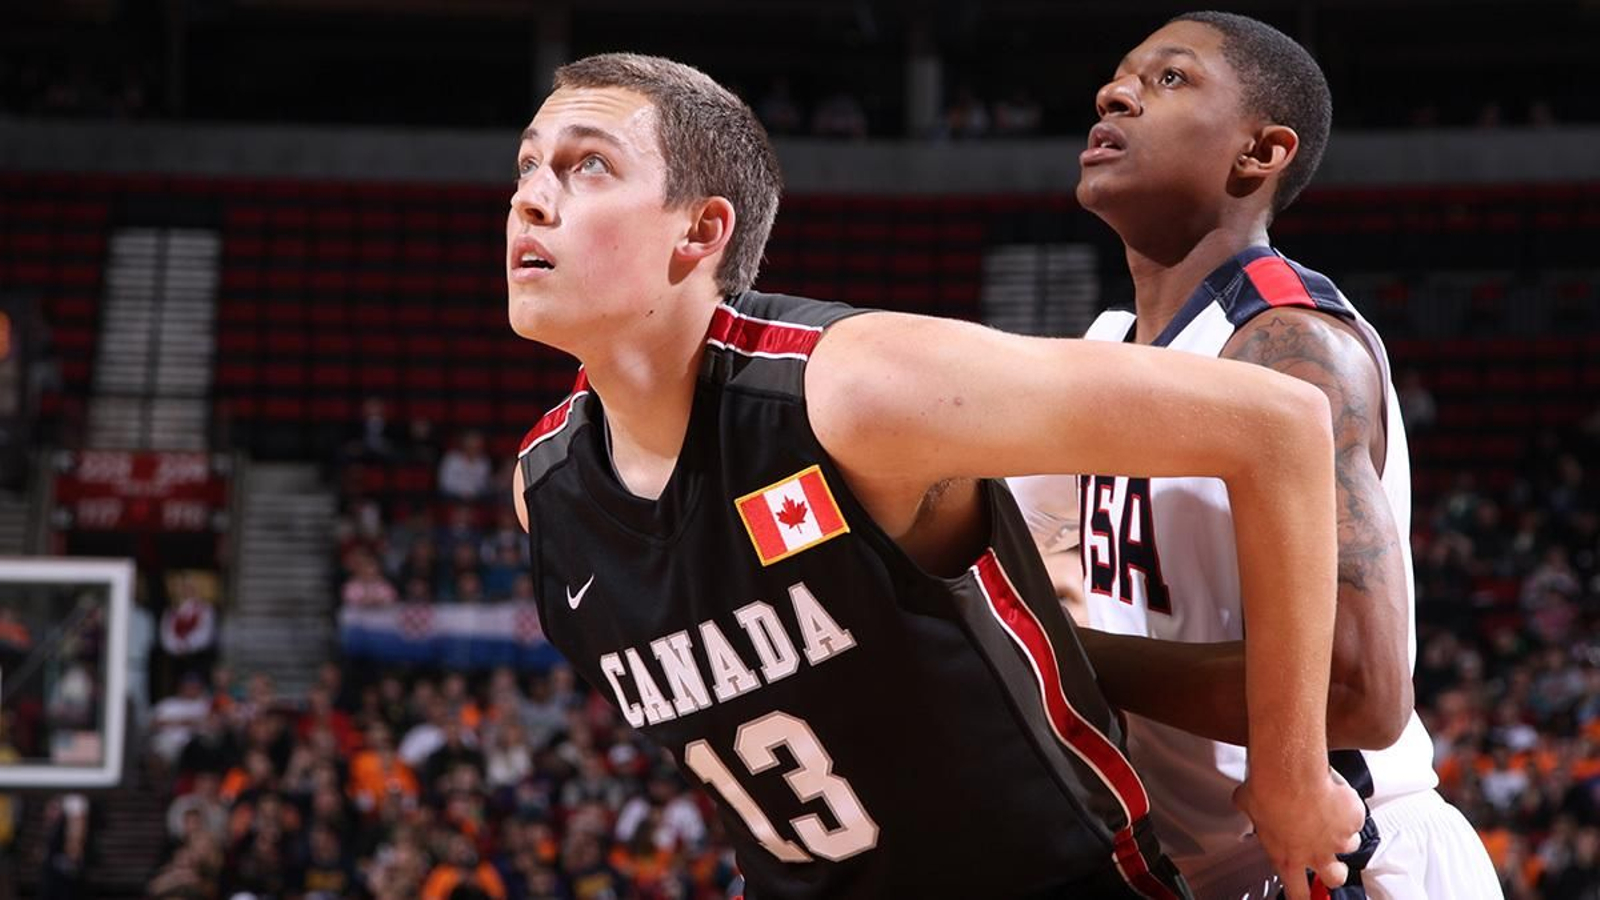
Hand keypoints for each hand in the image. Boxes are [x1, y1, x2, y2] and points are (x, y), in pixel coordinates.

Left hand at [1233, 767, 1363, 899]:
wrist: (1292, 775)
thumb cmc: (1269, 792)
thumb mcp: (1249, 807)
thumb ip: (1253, 814)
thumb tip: (1245, 802)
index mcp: (1288, 858)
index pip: (1298, 893)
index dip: (1302, 898)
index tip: (1305, 898)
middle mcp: (1317, 855)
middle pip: (1335, 878)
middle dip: (1335, 871)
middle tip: (1329, 859)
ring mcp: (1339, 840)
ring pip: (1349, 845)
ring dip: (1341, 833)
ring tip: (1329, 814)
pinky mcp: (1354, 820)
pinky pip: (1355, 818)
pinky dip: (1348, 809)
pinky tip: (1336, 795)